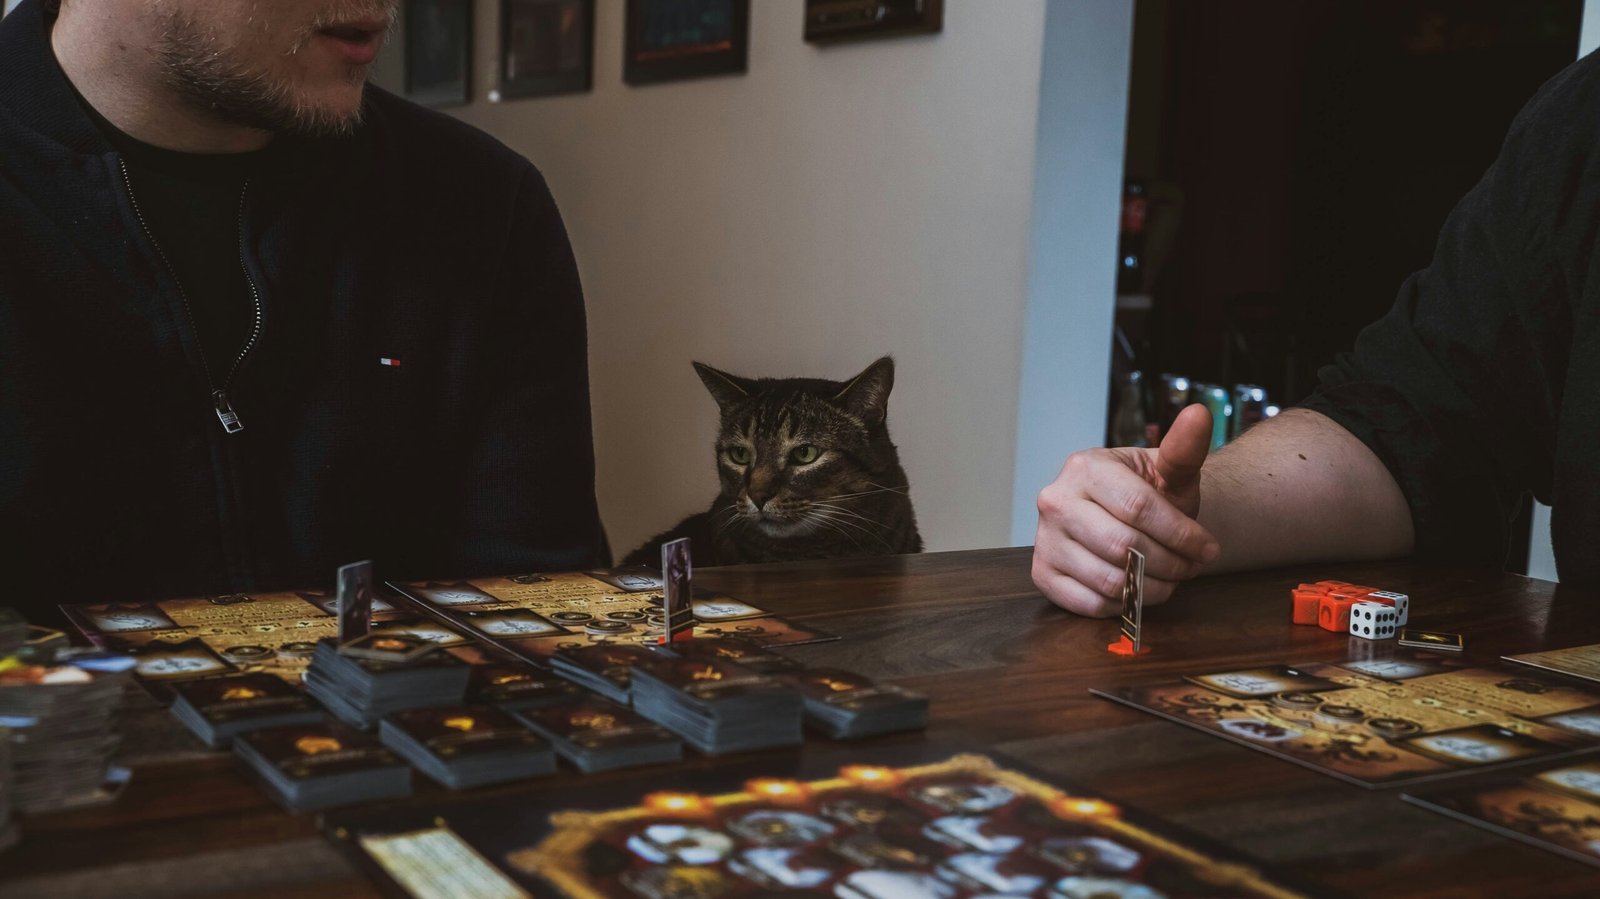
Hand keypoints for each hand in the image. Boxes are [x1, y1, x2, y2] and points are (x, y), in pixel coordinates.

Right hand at [1032, 404, 1221, 616]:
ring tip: (1170, 578)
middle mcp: (1055, 501)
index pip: (1138, 509)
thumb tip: (1200, 413)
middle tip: (1190, 567)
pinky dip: (1123, 604)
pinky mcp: (1042, 573)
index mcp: (1085, 468)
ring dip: (1152, 588)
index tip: (1208, 549)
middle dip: (1170, 564)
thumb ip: (1184, 448)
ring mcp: (1044, 539)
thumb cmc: (1149, 491)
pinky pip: (1089, 603)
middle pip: (1124, 547)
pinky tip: (1138, 588)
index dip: (1180, 535)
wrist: (1121, 512)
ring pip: (1109, 581)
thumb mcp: (1168, 470)